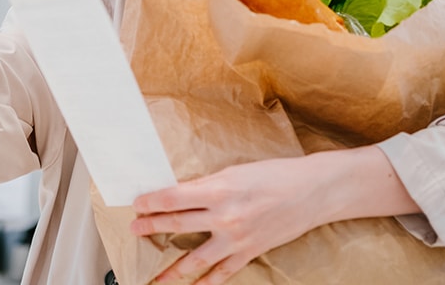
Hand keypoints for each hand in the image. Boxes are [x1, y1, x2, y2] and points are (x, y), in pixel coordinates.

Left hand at [131, 157, 327, 283]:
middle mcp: (224, 216)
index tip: (137, 204)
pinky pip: (222, 273)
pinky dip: (206, 283)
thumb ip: (208, 185)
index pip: (173, 198)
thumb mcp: (234, 171)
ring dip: (171, 268)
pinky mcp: (249, 252)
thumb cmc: (274, 174)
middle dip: (151, 228)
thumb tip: (181, 195)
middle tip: (134, 229)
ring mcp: (236, 238)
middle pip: (177, 225)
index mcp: (218, 189)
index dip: (150, 202)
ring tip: (154, 276)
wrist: (311, 191)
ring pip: (194, 259)